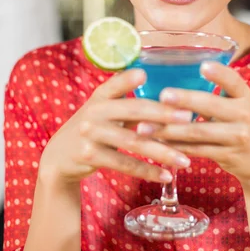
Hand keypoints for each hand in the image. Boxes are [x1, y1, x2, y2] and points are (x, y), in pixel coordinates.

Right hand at [39, 69, 192, 186]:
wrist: (60, 157)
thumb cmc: (95, 128)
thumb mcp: (106, 111)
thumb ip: (132, 104)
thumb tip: (172, 99)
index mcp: (101, 95)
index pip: (117, 84)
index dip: (130, 79)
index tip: (146, 74)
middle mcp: (95, 111)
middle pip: (134, 111)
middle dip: (164, 114)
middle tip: (189, 118)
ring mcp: (90, 134)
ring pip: (133, 142)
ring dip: (162, 151)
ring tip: (185, 160)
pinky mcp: (89, 156)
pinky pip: (124, 164)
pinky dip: (147, 171)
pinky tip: (167, 176)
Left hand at [138, 61, 249, 194]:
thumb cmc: (241, 129)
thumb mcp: (236, 110)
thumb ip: (213, 99)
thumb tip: (171, 85)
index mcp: (245, 97)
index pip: (234, 81)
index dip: (220, 73)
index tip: (203, 66)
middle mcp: (245, 114)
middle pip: (211, 105)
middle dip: (185, 100)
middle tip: (163, 95)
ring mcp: (238, 136)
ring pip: (199, 131)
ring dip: (169, 129)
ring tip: (145, 127)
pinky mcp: (229, 156)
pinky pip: (197, 150)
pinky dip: (175, 146)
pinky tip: (157, 143)